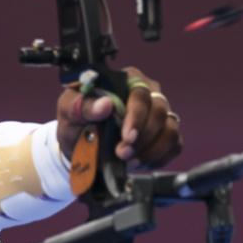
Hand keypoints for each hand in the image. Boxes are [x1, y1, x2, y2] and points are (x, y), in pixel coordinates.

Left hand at [56, 66, 182, 168]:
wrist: (81, 148)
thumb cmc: (76, 123)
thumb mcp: (68, 112)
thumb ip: (82, 106)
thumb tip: (105, 104)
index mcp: (125, 81)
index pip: (140, 93)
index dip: (136, 116)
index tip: (127, 136)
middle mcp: (147, 94)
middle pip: (159, 112)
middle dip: (142, 137)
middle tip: (122, 153)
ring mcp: (160, 114)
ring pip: (170, 130)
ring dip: (150, 150)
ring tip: (129, 160)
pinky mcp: (165, 134)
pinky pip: (174, 145)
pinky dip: (158, 157)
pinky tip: (139, 161)